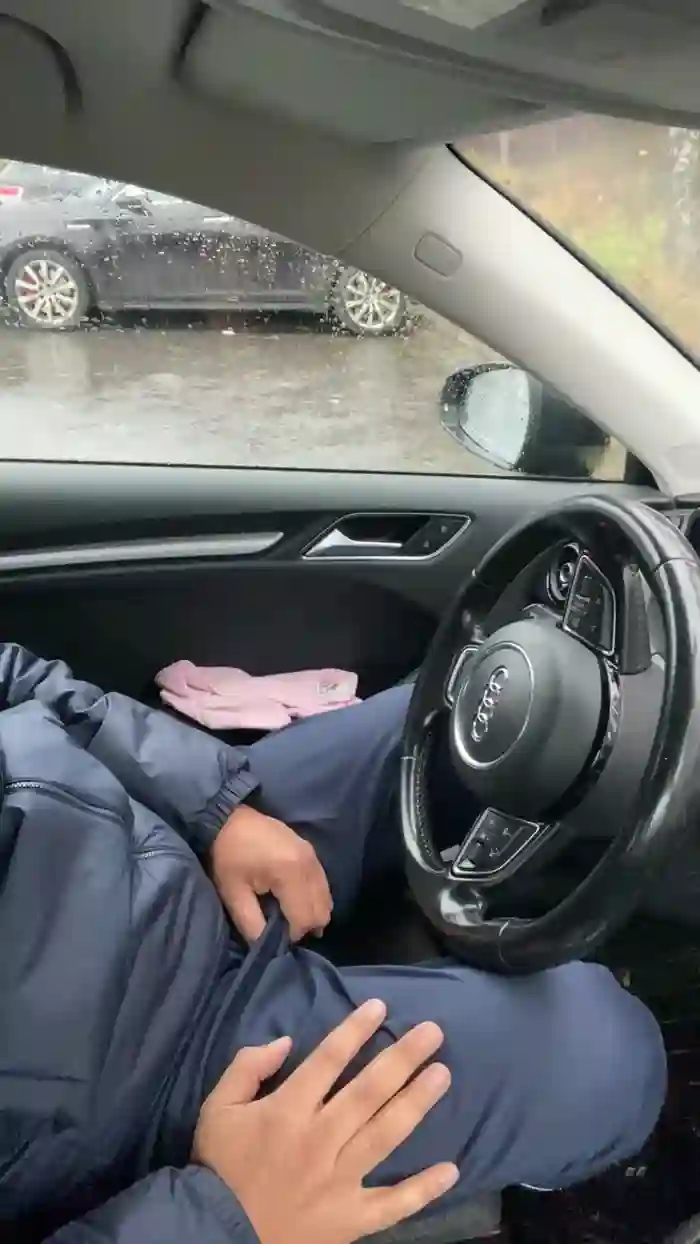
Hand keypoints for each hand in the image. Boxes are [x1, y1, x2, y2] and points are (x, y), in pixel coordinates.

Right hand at [192, 999, 458, 1243]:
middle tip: (434, 1032)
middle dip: (402, 1058)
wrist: (214, 1235)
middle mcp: (319, 1140)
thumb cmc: (218, 1167)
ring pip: (385, 1136)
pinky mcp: (349, 1219)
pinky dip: (422, 1190)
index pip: (328, 1060)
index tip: (381, 1007)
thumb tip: (284, 1041)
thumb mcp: (217, 1107)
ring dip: (417, 1103)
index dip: (355, 1031)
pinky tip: (451, 1170)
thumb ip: (247, 1067)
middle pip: (368, 1091)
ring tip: (442, 1074)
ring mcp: (338, 1181)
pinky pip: (392, 1205)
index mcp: (287, 1111)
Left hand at [211, 803, 332, 941]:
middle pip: (322, 911)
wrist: (230, 818)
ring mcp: (313, 856)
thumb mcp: (233, 894)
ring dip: (311, 913)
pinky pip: (323, 884)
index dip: (292, 935)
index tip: (273, 934)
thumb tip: (266, 946)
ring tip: (288, 914)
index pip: (305, 918)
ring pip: (326, 898)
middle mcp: (309, 864)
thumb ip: (251, 925)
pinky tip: (294, 900)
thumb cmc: (228, 856)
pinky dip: (314, 898)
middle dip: (305, 926)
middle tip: (282, 927)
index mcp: (289, 873)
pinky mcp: (312, 852)